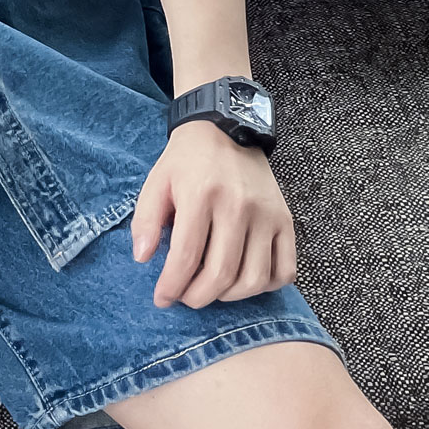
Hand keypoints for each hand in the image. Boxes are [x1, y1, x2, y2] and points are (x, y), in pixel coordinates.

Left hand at [130, 119, 295, 310]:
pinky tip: (244, 280)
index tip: (162, 299)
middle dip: (198, 297)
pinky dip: (266, 286)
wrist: (226, 130)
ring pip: (254, 279)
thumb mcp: (156, 182)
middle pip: (221, 273)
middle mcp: (238, 206)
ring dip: (230, 297)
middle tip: (185, 298)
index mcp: (201, 195)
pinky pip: (285, 270)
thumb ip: (145, 220)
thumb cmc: (186, 161)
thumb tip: (142, 258)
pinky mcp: (285, 220)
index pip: (187, 256)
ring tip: (212, 290)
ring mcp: (266, 215)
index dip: (172, 286)